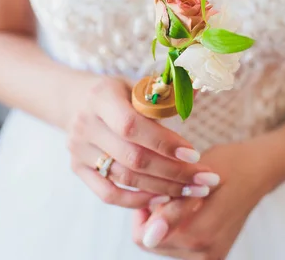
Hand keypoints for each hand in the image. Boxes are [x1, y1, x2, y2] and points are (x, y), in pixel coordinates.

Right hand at [66, 76, 220, 207]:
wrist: (78, 101)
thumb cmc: (119, 93)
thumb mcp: (138, 84)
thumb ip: (166, 93)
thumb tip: (198, 87)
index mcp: (101, 97)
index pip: (132, 126)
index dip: (165, 143)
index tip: (195, 155)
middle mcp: (86, 125)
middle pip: (133, 157)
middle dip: (174, 172)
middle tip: (205, 180)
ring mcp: (79, 150)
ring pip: (125, 178)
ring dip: (163, 188)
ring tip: (193, 191)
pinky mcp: (78, 169)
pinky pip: (109, 193)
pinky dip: (137, 200)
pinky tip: (163, 198)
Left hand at [132, 142, 269, 258]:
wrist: (258, 172)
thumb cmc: (229, 164)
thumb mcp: (198, 176)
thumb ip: (173, 206)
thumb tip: (149, 234)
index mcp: (202, 234)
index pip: (146, 236)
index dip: (145, 209)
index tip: (159, 189)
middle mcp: (205, 252)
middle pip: (151, 242)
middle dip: (153, 216)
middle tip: (171, 190)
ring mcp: (210, 256)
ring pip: (161, 244)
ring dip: (164, 222)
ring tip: (182, 198)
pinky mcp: (212, 255)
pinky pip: (177, 245)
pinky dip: (175, 227)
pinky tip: (188, 209)